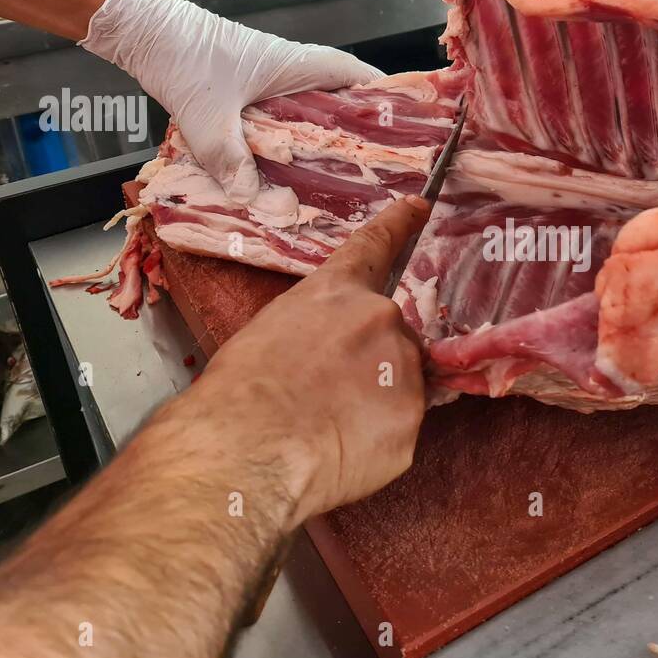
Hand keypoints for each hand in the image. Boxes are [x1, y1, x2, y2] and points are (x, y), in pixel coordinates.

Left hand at [80, 0, 379, 207]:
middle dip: (361, 131)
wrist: (143, 31)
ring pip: (314, 110)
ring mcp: (272, 80)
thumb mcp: (208, 116)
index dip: (388, 99)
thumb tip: (255, 201)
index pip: (360, 76)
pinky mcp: (250, 91)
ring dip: (327, 137)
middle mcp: (293, 70)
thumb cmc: (184, 58)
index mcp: (300, 65)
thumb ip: (231, 160)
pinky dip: (294, 140)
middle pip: (343, 98)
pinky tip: (290, 171)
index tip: (410, 128)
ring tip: (342, 178)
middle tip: (380, 169)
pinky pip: (285, 118)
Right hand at [177, 196, 430, 521]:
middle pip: (392, 337)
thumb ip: (316, 328)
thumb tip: (328, 354)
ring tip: (328, 428)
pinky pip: (400, 430)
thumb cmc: (237, 393)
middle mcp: (380, 320)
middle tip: (328, 396)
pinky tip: (340, 451)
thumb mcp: (267, 333)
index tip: (420, 206)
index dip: (400, 224)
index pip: (375, 247)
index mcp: (337, 292)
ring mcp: (403, 371)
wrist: (247, 448)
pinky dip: (376, 442)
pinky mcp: (412, 422)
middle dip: (370, 364)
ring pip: (401, 385)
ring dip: (376, 404)